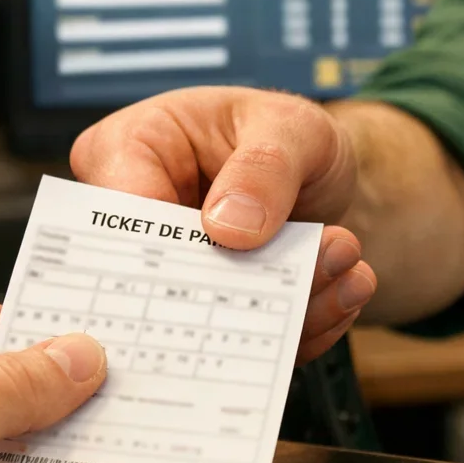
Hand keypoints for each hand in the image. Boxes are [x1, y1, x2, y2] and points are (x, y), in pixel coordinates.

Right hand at [72, 86, 377, 363]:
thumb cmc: (285, 133)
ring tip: (344, 274)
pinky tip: (345, 293)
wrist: (320, 171)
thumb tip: (229, 227)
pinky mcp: (213, 311)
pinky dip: (302, 325)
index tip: (229, 257)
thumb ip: (263, 166)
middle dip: (240, 286)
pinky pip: (247, 335)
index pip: (118, 216)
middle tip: (307, 277)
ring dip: (285, 310)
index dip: (165, 251)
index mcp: (124, 153)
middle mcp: (136, 222)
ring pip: (210, 317)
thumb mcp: (289, 127)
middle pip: (158, 279)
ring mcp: (173, 275)